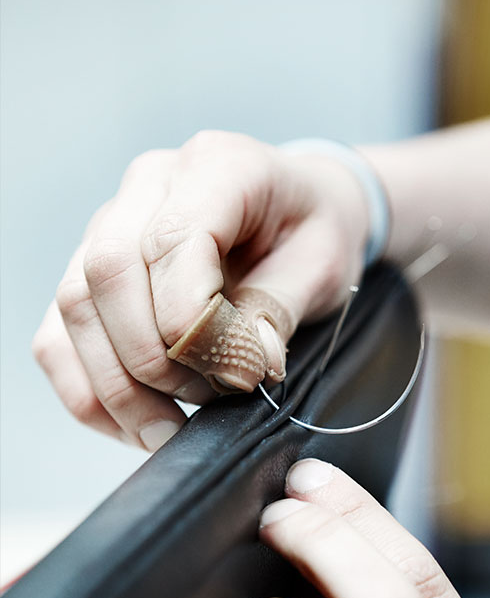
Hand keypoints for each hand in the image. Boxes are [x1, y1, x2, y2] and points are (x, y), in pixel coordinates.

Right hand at [32, 133, 367, 449]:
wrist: (297, 211)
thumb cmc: (311, 231)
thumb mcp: (322, 265)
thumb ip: (281, 310)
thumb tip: (247, 364)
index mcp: (216, 167)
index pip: (173, 239)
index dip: (191, 319)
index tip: (233, 374)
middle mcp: (149, 187)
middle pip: (107, 272)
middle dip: (151, 359)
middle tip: (206, 401)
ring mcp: (110, 225)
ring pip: (73, 307)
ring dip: (115, 385)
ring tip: (167, 430)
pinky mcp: (91, 271)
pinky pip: (59, 335)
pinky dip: (89, 391)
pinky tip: (134, 424)